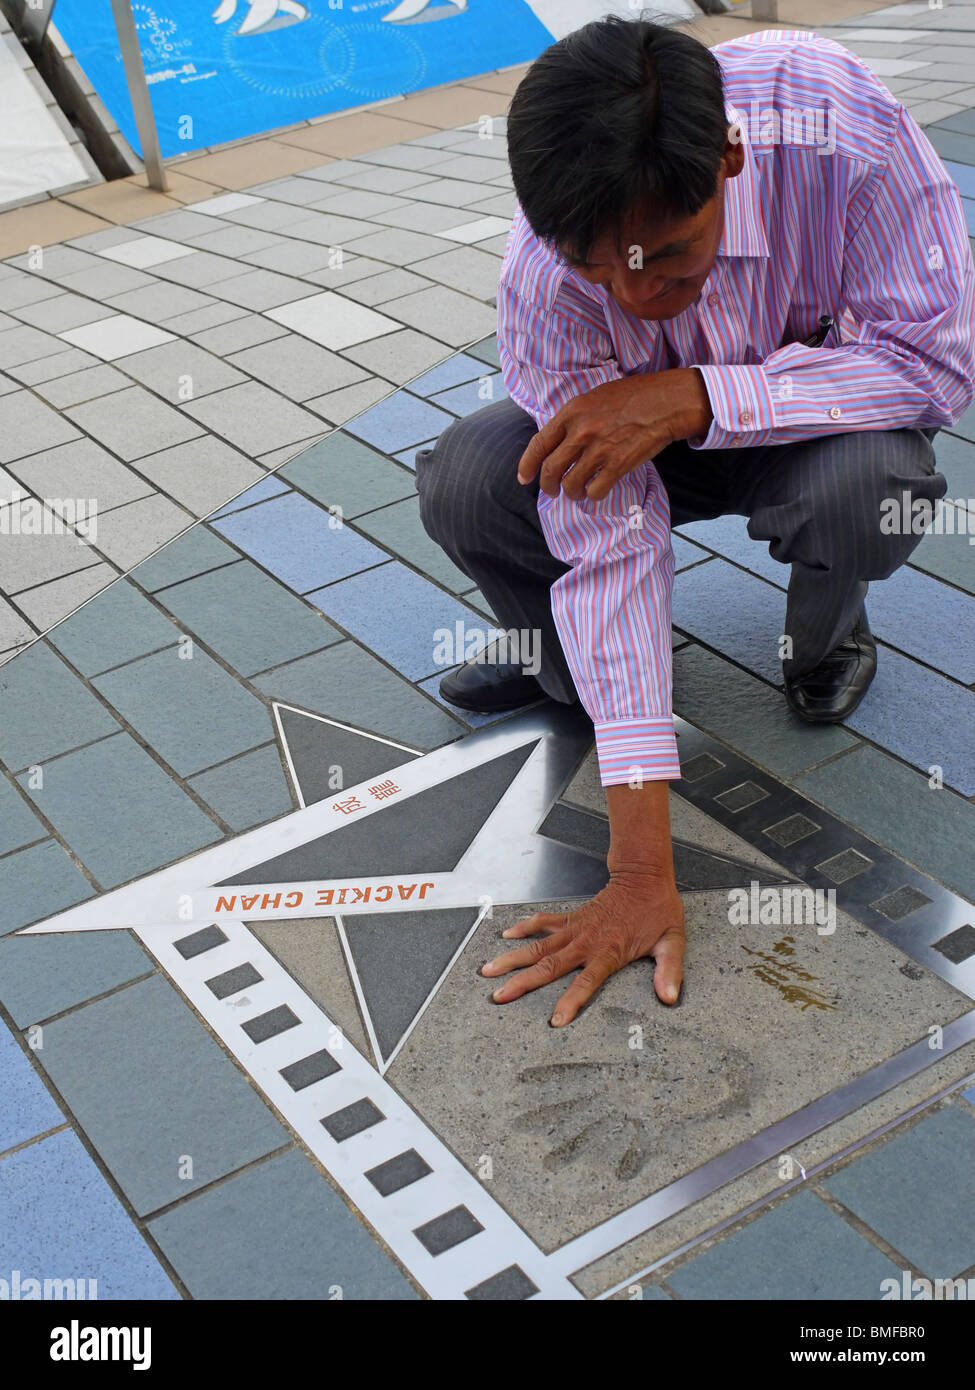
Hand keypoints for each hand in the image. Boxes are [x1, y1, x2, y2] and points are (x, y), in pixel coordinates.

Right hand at [481, 872, 685, 1025]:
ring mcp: (576, 929)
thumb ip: (669, 970)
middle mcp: (586, 942)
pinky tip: (506, 936)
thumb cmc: (658, 911)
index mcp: (609, 952)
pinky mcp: (572, 917)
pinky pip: (544, 922)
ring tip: (489, 969)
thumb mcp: (672, 942)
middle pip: (549, 966)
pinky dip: (525, 927)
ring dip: (513, 957)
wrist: (644, 876)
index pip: (586, 982)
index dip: (571, 1001)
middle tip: (499, 995)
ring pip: (538, 945)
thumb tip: (669, 997)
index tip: (555, 1020)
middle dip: (522, 982)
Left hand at [518, 367, 712, 501]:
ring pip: (571, 484)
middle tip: (552, 492)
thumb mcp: (594, 397)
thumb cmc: (633, 397)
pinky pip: (595, 491)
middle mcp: (581, 431)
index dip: (527, 465)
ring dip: (571, 493)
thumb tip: (559, 440)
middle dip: (547, 486)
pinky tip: (597, 492)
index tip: (523, 478)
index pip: (539, 444)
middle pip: (551, 469)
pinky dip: (593, 496)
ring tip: (576, 493)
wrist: (667, 402)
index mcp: (572, 412)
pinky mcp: (618, 465)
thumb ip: (574, 419)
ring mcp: (599, 449)